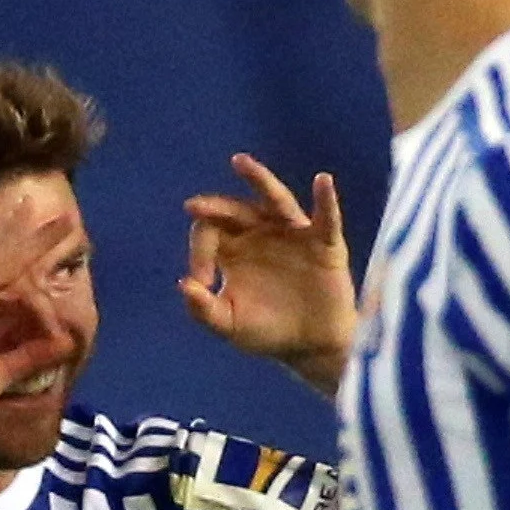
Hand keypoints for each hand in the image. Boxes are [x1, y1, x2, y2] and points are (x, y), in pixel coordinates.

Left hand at [181, 155, 356, 389]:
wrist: (311, 347)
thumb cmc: (268, 332)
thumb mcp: (229, 325)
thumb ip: (203, 310)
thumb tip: (182, 283)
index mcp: (234, 251)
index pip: (209, 233)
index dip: (198, 252)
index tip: (200, 282)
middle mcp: (261, 235)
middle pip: (236, 210)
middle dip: (215, 207)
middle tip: (194, 206)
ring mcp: (293, 235)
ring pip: (275, 200)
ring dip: (259, 179)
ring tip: (239, 162)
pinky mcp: (325, 243)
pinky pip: (327, 217)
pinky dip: (326, 199)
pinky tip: (322, 181)